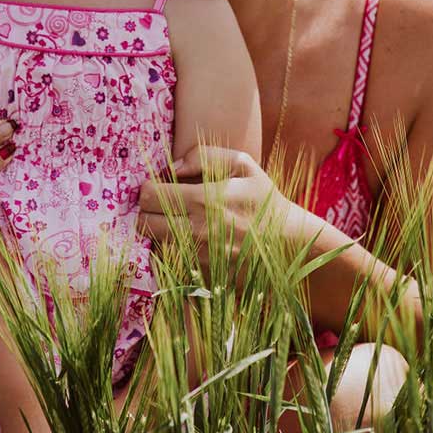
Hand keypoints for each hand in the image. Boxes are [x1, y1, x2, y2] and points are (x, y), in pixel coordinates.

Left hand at [136, 145, 282, 281]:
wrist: (289, 244)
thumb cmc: (263, 200)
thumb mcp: (243, 165)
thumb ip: (205, 156)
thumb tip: (173, 167)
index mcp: (206, 200)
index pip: (150, 195)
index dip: (147, 188)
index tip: (156, 185)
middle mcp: (198, 231)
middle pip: (143, 223)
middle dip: (145, 211)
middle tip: (157, 205)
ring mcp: (199, 257)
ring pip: (153, 244)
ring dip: (156, 232)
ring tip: (171, 221)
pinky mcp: (202, 276)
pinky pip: (170, 262)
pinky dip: (170, 250)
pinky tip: (184, 240)